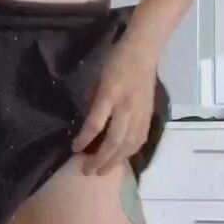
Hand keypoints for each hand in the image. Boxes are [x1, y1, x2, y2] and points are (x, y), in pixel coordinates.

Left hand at [71, 35, 158, 175]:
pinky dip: (130, 152)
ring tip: (103, 171)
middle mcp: (126, 107)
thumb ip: (93, 101)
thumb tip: (89, 124)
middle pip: (114, 141)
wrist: (143, 52)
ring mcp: (140, 113)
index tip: (75, 150)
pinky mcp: (148, 115)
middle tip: (87, 171)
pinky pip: (140, 139)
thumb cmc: (116, 61)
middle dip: (100, 159)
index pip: (95, 124)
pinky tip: (122, 158)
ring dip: (115, 161)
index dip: (84, 139)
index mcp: (110, 95)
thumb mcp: (97, 78)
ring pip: (129, 144)